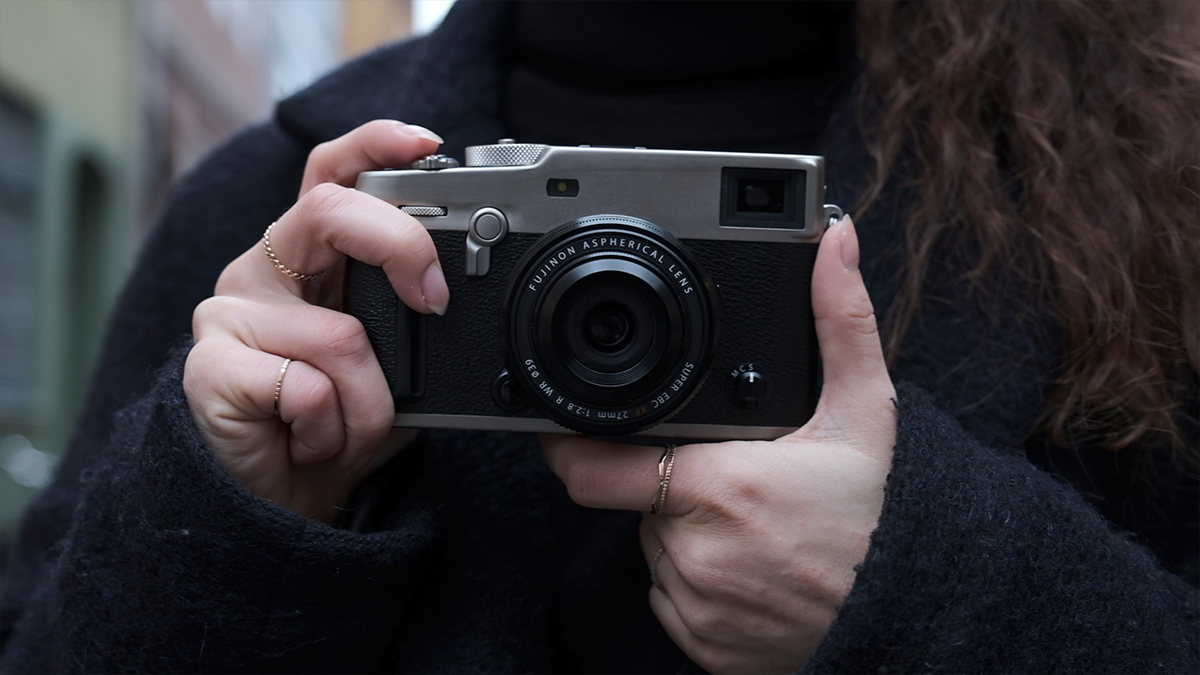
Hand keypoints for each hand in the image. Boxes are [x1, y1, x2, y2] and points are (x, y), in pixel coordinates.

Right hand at [183, 120, 446, 521]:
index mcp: (307, 258)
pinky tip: (305, 441)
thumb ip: (409, 319)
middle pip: (328, 211)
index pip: (330, 174)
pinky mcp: (209, 367)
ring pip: (342, 336)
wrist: (283, 502)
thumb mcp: (392, 364)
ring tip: (345, 429)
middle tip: (435, 302)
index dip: (373, 145)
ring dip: (370, 405)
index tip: (427, 143)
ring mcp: (227, 314)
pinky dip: (332, 430)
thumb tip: (452, 296)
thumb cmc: (336, 424)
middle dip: (400, 246)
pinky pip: (310, 390)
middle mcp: (262, 271)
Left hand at [541, 217, 895, 672]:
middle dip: (661, 477)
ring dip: (680, 527)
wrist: (908, 618)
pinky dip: (695, 576)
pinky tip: (746, 562)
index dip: (578, 444)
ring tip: (746, 521)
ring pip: (652, 548)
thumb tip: (834, 242)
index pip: (592, 467)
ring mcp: (694, 603)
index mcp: (718, 486)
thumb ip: (840, 321)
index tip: (577, 429)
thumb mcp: (867, 414)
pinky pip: (672, 598)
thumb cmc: (882, 519)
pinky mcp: (699, 643)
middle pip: (632, 499)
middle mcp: (694, 550)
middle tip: (723, 475)